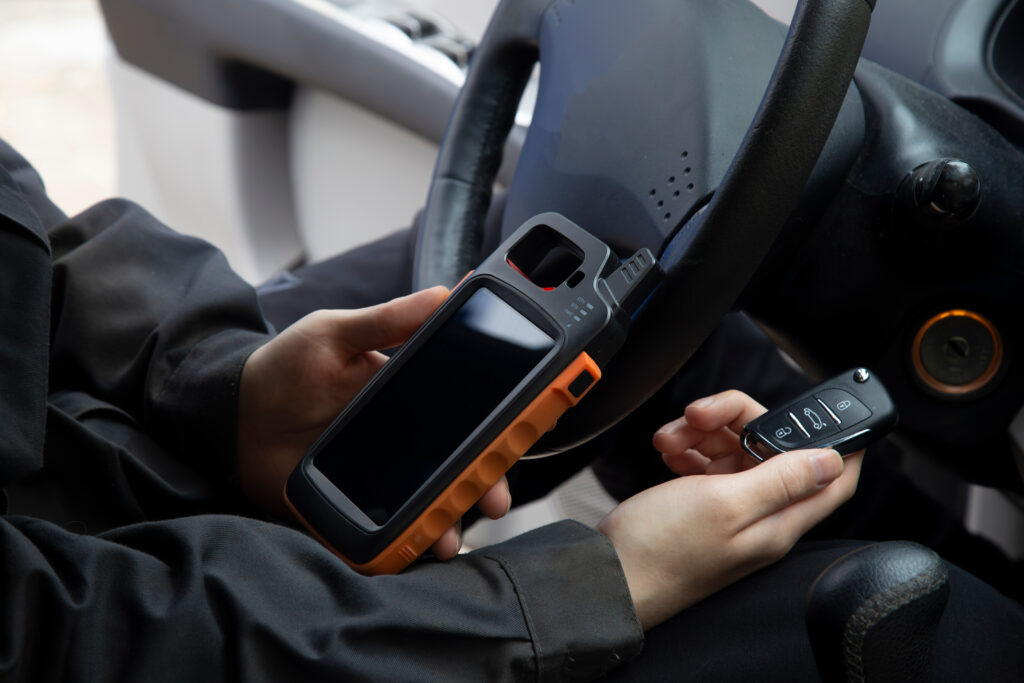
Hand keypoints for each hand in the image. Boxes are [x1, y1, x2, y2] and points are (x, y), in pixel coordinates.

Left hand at [236, 288, 510, 558]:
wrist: (233, 417)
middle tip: (493, 499)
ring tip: (448, 538)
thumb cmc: (285, 368)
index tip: (516, 438)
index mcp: (410, 397)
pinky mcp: (352, 509)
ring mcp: (380, 477)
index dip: (495, 429)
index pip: (465, 415)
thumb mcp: (334, 333)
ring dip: (447, 522)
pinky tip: (410, 550)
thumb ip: (387, 320)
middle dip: (482, 485)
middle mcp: (404, 440)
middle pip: (458, 466)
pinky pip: (385, 531)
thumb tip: (447, 293)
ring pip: (428, 503)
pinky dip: (402, 544)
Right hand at [598, 390, 861, 629]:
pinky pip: (707, 466)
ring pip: (735, 453)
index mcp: (777, 521)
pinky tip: (668, 452)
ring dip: (703, 434)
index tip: (820, 413)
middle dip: (740, 422)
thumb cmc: (659, 550)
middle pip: (774, 451)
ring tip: (670, 439)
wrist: (606, 576)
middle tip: (701, 415)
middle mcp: (759, 517)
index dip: (838, 444)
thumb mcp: (724, 503)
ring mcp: (728, 512)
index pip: (833, 480)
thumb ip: (781, 480)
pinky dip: (689, 450)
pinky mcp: (699, 508)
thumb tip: (832, 460)